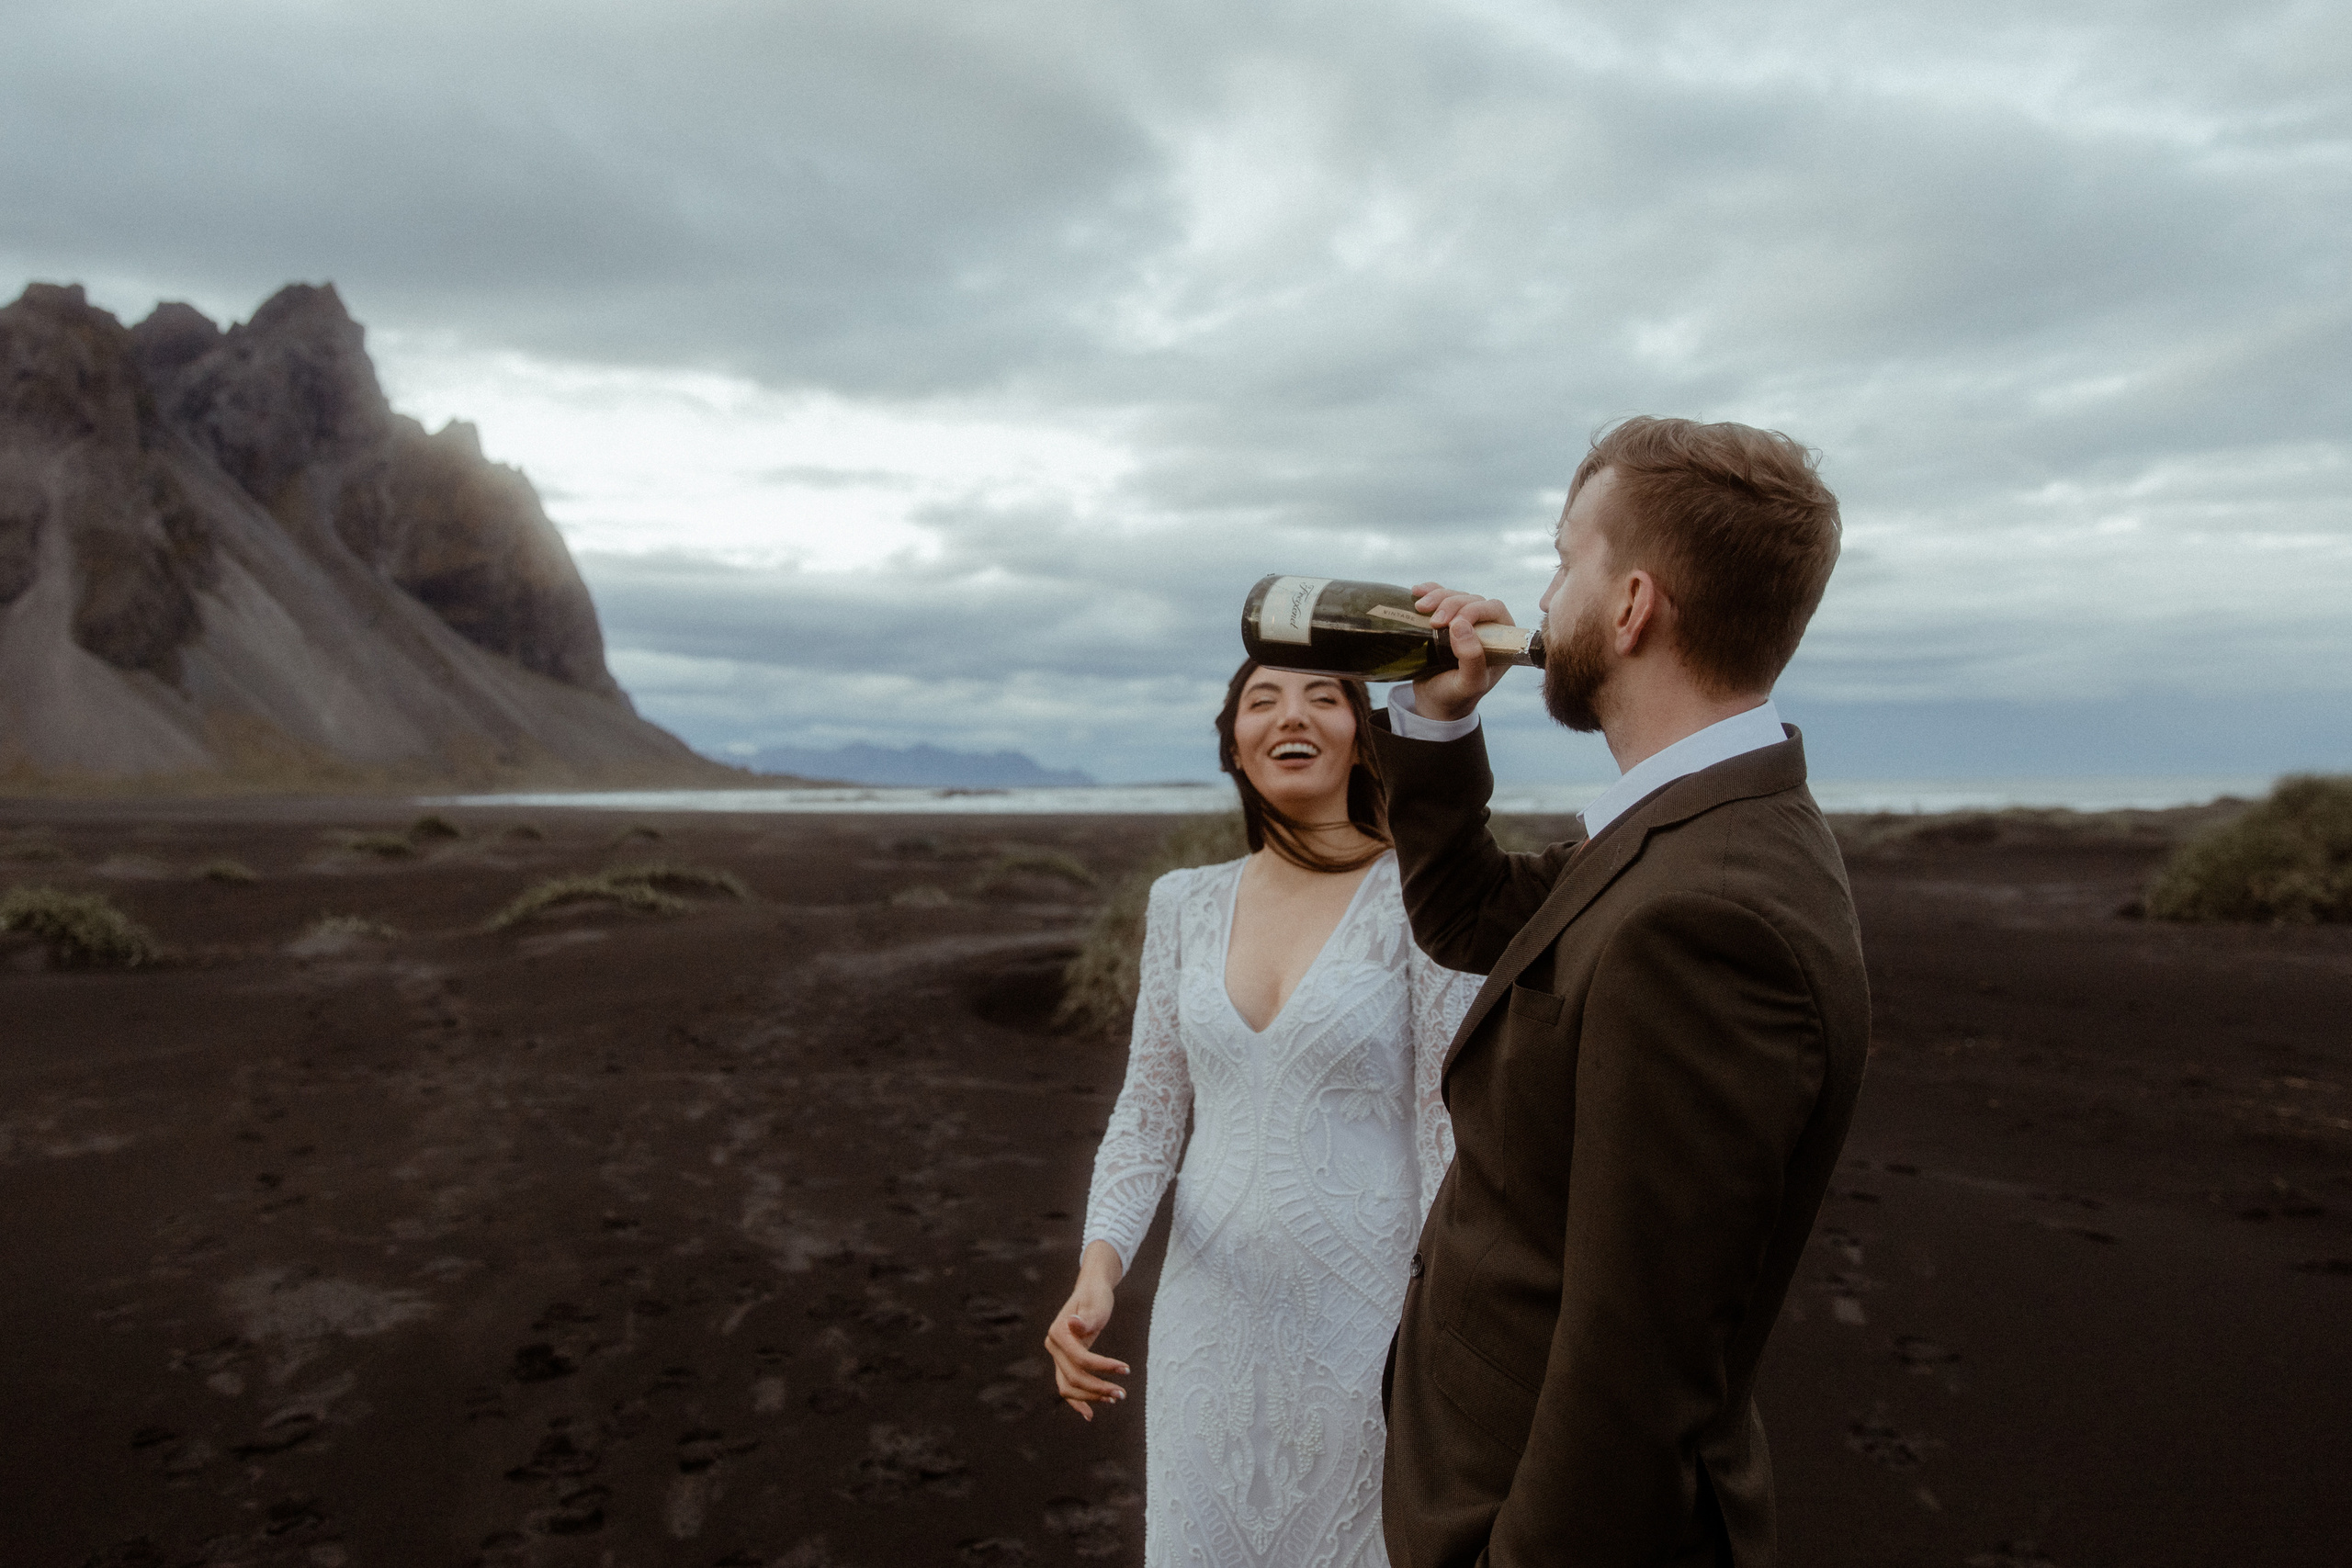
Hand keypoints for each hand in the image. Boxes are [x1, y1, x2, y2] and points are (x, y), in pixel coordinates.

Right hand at [1044, 1243, 1128, 1419]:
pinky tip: (1090, 1413)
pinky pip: (1066, 1385)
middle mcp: (1053, 1346)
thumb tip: (1073, 1323)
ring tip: (1114, 1398)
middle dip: (1098, 1388)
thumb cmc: (1096, 1297)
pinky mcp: (1063, 1362)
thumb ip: (1086, 1318)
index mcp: (1058, 1332)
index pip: (1080, 1358)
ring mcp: (1056, 1355)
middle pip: (1073, 1376)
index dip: (1102, 1367)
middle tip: (1122, 1394)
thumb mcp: (1096, 1305)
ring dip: (1090, 1396)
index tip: (1126, 1369)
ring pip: (1068, 1386)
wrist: (1090, 1292)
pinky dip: (1077, 1400)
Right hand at [1409, 582, 1517, 721]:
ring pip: (1456, 595)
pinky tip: (1416, 592)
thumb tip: (1461, 625)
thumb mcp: (1468, 685)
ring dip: (1437, 597)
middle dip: (1451, 603)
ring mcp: (1466, 620)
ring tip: (1420, 608)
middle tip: (1432, 621)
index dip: (1473, 610)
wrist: (1434, 702)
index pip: (1493, 609)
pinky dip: (1429, 591)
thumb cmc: (1456, 696)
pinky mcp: (1447, 618)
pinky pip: (1441, 595)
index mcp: (1502, 639)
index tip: (1450, 624)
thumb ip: (1472, 660)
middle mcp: (1487, 626)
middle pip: (1472, 599)